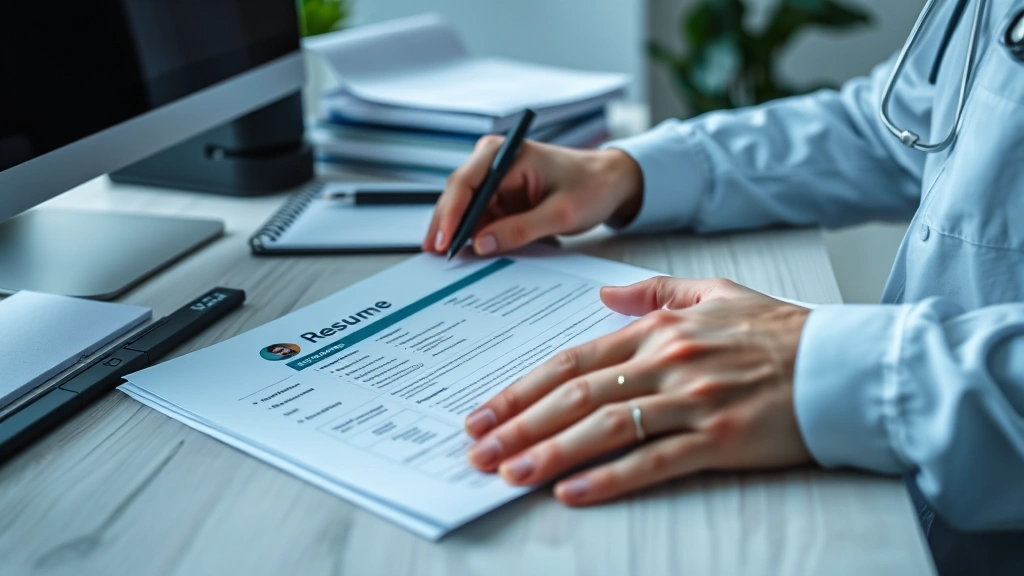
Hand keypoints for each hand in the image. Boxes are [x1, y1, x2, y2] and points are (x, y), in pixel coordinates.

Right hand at [423, 139, 642, 255]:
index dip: (450, 213)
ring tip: (445, 261)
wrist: (609, 182)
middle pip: (457, 195)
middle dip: (446, 226)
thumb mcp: (560, 213)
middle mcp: (494, 161)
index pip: (466, 182)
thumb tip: (480, 244)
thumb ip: (520, 229)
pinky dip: (472, 235)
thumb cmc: (591, 187)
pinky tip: (464, 254)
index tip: (444, 242)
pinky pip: (478, 217)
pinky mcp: (499, 196)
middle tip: (436, 257)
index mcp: (507, 153)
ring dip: (456, 233)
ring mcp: (495, 179)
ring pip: (463, 209)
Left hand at [462, 276, 812, 504]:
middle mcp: (668, 362)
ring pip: (606, 426)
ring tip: (509, 473)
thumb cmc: (780, 332)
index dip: (521, 387)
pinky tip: (572, 492)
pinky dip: (610, 478)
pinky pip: (655, 461)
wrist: (845, 363)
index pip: (572, 359)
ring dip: (550, 452)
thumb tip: (604, 297)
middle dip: (519, 423)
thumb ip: (656, 292)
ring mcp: (694, 401)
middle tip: (477, 450)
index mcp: (660, 330)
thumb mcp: (716, 293)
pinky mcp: (722, 440)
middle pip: (576, 394)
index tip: (484, 411)